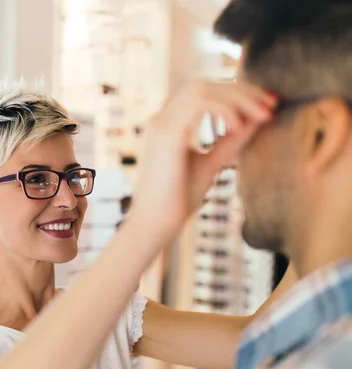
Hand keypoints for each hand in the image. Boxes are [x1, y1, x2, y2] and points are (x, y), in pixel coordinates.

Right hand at [131, 80, 276, 233]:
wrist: (155, 223)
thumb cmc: (178, 199)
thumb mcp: (211, 163)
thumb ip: (229, 141)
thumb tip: (255, 120)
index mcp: (168, 124)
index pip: (202, 93)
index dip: (236, 93)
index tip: (267, 104)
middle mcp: (161, 118)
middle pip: (204, 84)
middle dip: (242, 90)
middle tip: (272, 103)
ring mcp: (161, 123)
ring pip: (203, 89)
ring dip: (238, 97)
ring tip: (263, 113)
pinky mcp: (166, 133)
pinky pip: (201, 103)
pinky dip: (225, 109)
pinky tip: (240, 126)